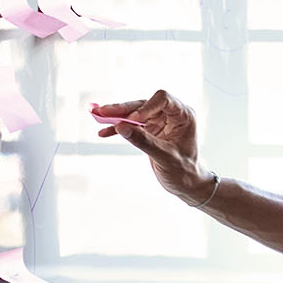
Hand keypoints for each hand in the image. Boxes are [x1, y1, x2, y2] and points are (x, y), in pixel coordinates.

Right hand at [93, 90, 208, 203]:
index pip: (163, 99)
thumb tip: (120, 127)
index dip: (146, 107)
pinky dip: (118, 128)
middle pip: (144, 104)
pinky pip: (131, 125)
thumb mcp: (165, 157)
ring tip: (97, 115)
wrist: (186, 184)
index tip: (132, 121)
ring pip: (134, 113)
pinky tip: (104, 132)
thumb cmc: (184, 171)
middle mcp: (171, 115)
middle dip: (123, 108)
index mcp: (184, 116)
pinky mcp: (149, 130)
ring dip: (116, 115)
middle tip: (102, 111)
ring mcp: (159, 121)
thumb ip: (144, 142)